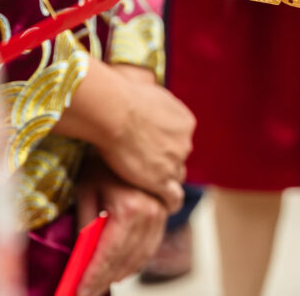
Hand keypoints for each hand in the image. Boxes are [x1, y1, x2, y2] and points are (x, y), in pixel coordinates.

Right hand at [57, 58, 193, 212]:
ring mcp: (174, 162)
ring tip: (154, 190)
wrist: (114, 111)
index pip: (180, 139)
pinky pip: (172, 197)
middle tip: (147, 168)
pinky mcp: (161, 180)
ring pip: (175, 177)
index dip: (167, 146)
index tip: (154, 149)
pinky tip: (164, 206)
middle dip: (166, 163)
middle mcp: (184, 142)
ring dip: (165, 182)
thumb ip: (154, 104)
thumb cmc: (122, 96)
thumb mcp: (148, 92)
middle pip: (178, 158)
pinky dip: (169, 202)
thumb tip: (146, 98)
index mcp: (185, 122)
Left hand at [75, 155, 167, 295]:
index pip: (108, 256)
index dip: (92, 278)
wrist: (126, 132)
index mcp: (130, 208)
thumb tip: (82, 257)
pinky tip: (120, 265)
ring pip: (141, 256)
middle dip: (104, 279)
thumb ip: (87, 224)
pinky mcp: (164, 211)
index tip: (79, 293)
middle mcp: (151, 213)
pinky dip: (135, 259)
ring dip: (120, 272)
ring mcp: (161, 212)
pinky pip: (151, 245)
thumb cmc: (100, 159)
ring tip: (100, 281)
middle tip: (86, 290)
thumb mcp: (86, 190)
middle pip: (126, 260)